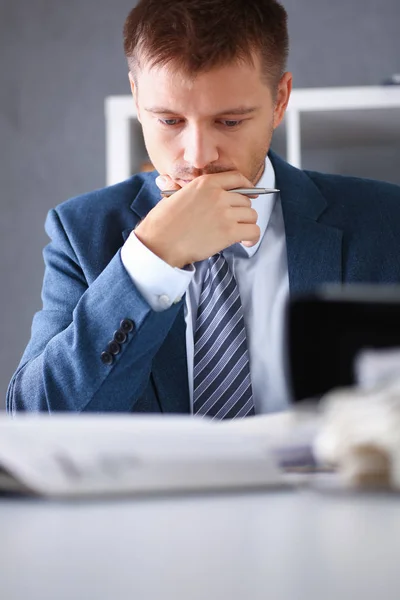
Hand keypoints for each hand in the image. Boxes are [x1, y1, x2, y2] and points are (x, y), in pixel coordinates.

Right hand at [134, 172, 259, 267]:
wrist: (160, 243)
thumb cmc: (163, 223)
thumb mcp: (176, 195)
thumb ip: (194, 191)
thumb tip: (198, 193)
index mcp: (206, 183)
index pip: (237, 178)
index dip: (247, 187)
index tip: (250, 194)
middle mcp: (218, 195)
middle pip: (246, 200)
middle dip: (241, 211)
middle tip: (234, 221)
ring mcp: (225, 213)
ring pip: (251, 215)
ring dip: (246, 224)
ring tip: (238, 233)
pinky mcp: (229, 232)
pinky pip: (253, 231)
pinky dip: (252, 238)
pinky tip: (246, 242)